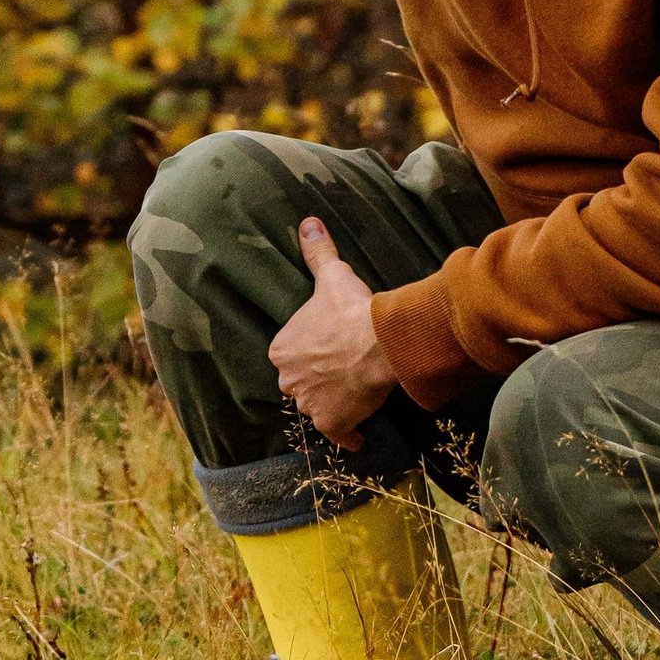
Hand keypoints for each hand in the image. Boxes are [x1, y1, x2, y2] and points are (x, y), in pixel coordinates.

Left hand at [267, 218, 397, 448]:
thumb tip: (308, 223)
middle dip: (316, 378)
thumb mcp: (332, 276)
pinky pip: (339, 434)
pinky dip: (348, 436)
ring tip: (352, 393)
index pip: (291, 353)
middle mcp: (289, 381)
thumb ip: (317, 253)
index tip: (327, 345)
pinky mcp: (334, 424)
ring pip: (318, 406)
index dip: (310, 350)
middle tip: (341, 368)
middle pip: (301, 382)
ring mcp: (311, 405)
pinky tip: (357, 436)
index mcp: (281, 349)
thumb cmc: (351, 309)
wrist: (378, 343)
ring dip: (332, 403)